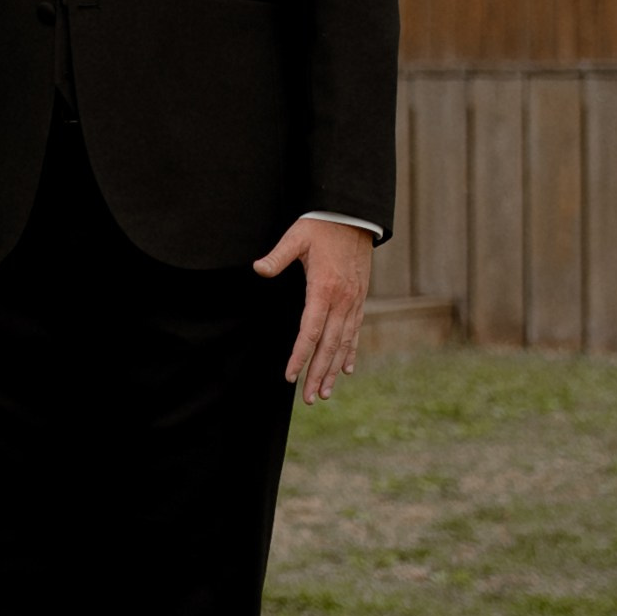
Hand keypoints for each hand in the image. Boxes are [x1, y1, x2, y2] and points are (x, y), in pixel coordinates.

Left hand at [253, 217, 372, 401]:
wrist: (354, 216)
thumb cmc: (321, 226)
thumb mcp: (296, 237)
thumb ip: (277, 255)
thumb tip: (258, 268)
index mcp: (323, 289)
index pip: (310, 331)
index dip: (300, 355)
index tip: (291, 376)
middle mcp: (342, 301)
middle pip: (328, 345)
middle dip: (318, 374)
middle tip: (310, 399)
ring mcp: (353, 301)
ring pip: (343, 343)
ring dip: (334, 370)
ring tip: (326, 393)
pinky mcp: (359, 299)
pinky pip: (355, 331)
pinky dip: (351, 352)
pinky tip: (347, 369)